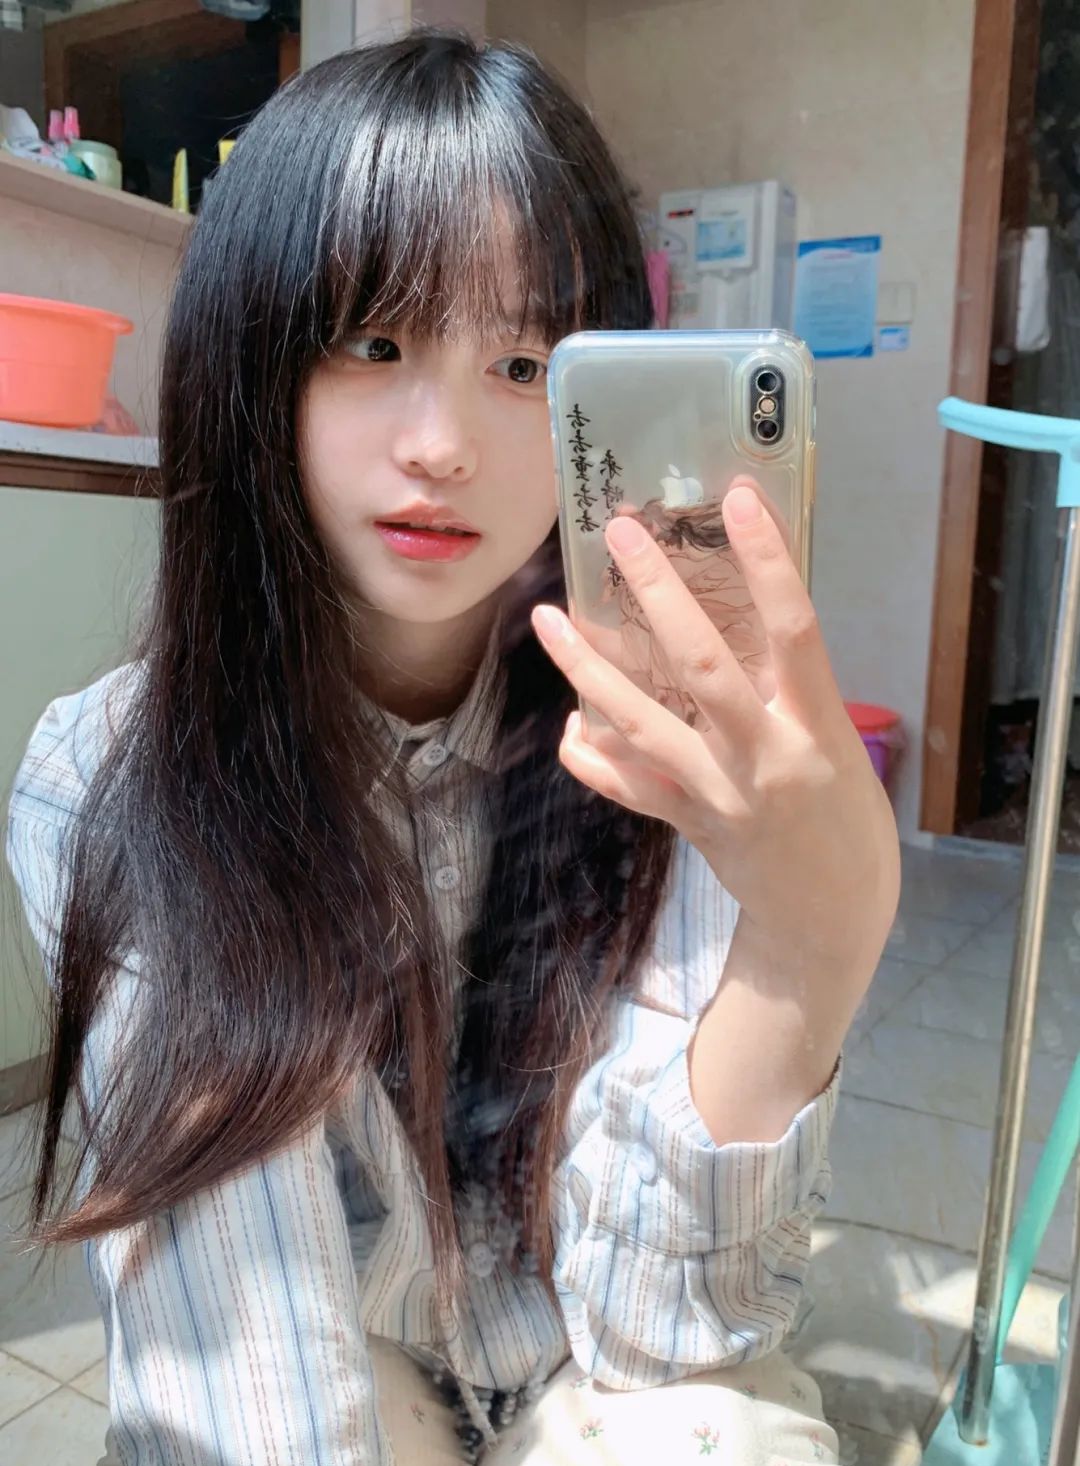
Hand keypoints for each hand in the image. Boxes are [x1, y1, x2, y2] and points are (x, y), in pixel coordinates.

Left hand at [531, 482, 899, 961]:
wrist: (832, 920)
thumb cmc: (846, 820)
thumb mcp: (837, 746)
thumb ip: (791, 693)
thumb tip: (743, 625)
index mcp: (817, 727)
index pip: (796, 630)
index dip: (770, 563)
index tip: (741, 500)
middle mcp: (765, 757)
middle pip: (704, 667)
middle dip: (660, 596)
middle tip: (621, 536)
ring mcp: (720, 795)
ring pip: (643, 724)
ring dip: (590, 671)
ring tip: (549, 620)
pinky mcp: (688, 826)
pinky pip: (628, 786)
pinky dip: (592, 757)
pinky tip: (567, 726)